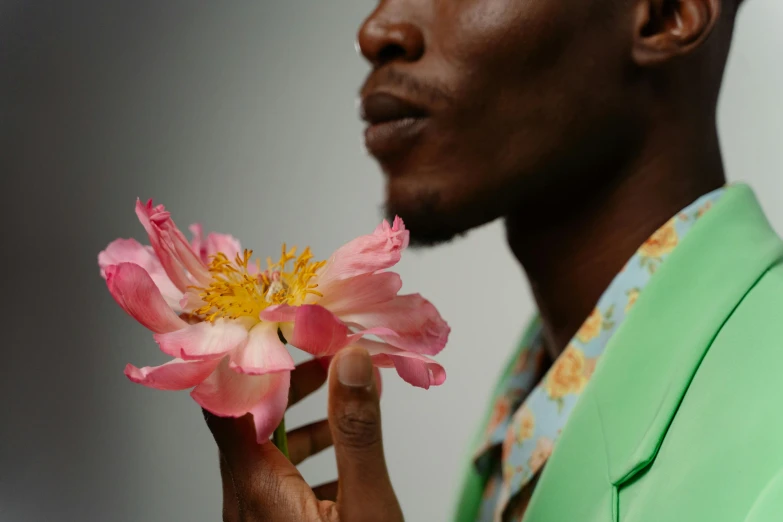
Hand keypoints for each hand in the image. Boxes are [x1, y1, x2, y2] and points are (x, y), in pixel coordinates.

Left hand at [203, 346, 403, 520]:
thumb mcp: (366, 507)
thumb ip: (356, 435)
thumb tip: (351, 363)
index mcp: (258, 490)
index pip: (227, 406)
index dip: (247, 361)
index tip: (279, 330)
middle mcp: (245, 502)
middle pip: (250, 423)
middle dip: (292, 385)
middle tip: (328, 359)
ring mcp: (257, 517)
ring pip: (268, 452)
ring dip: (304, 420)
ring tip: (346, 401)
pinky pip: (280, 480)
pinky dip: (310, 454)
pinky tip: (346, 452)